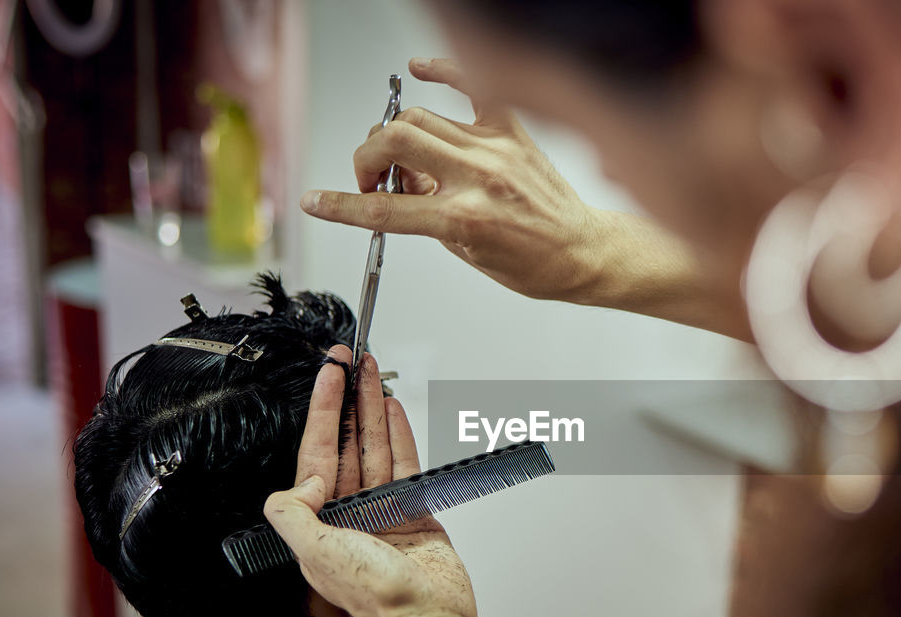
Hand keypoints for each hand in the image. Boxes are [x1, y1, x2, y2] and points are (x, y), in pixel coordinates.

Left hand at [265, 346, 478, 616]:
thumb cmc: (376, 597)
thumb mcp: (313, 551)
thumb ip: (292, 512)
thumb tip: (298, 482)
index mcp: (319, 522)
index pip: (316, 452)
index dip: (321, 409)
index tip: (328, 375)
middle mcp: (349, 514)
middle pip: (346, 443)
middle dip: (347, 400)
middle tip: (349, 362)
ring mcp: (383, 512)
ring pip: (375, 448)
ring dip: (373, 410)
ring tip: (373, 375)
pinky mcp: (415, 514)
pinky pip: (405, 464)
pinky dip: (400, 436)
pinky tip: (394, 412)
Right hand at [300, 57, 603, 303]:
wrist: (583, 252)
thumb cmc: (536, 263)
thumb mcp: (466, 255)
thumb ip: (425, 218)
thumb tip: (398, 187)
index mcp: (465, 219)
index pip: (385, 209)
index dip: (342, 206)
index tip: (317, 202)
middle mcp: (479, 177)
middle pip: (394, 142)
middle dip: (367, 158)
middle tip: (371, 177)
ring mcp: (496, 149)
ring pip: (420, 118)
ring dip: (396, 136)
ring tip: (405, 161)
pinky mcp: (512, 131)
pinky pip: (473, 85)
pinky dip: (443, 70)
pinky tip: (420, 71)